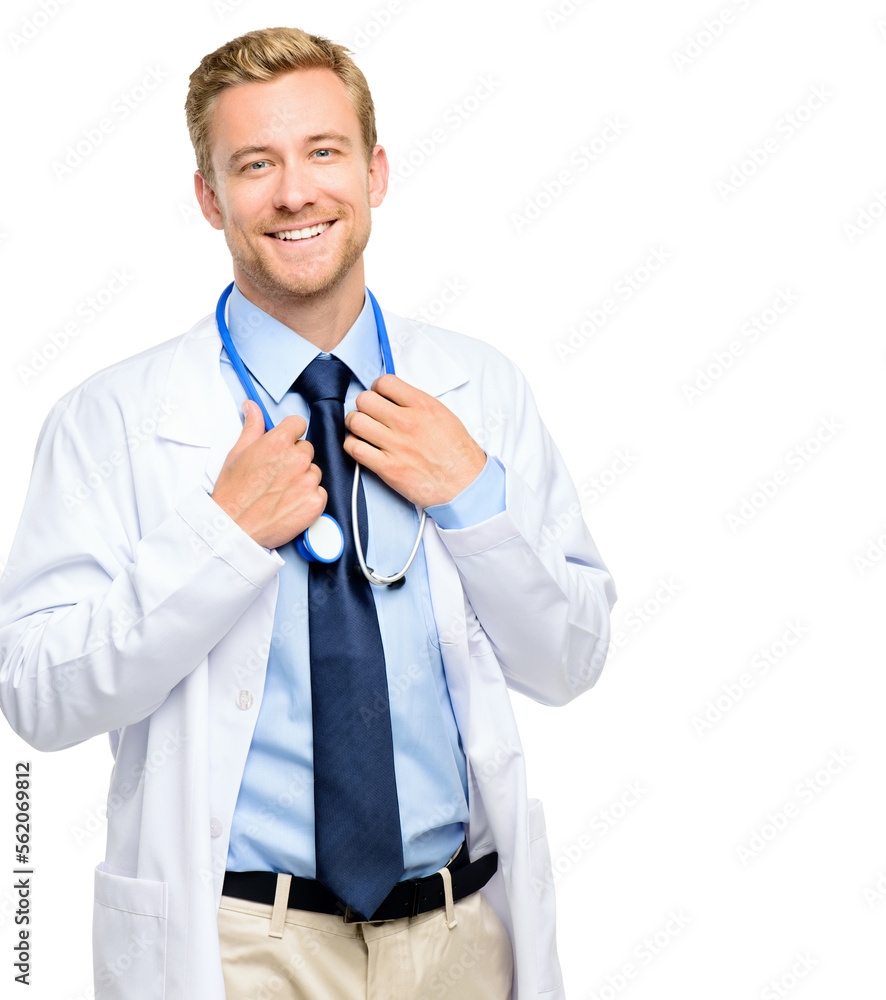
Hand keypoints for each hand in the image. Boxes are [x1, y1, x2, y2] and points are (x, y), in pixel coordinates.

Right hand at [211, 401, 326, 548]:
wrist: (234, 528)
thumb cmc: (233, 493)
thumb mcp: (237, 453)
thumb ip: (252, 427)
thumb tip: (252, 407)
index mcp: (278, 442)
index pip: (298, 424)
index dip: (290, 435)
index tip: (285, 444)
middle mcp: (297, 459)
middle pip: (306, 449)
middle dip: (295, 459)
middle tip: (276, 475)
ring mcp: (308, 481)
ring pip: (314, 472)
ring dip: (303, 479)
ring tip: (281, 492)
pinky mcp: (316, 502)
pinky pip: (320, 493)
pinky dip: (309, 498)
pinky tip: (290, 503)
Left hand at [343, 374, 485, 507]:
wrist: (465, 485)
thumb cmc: (458, 454)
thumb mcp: (444, 416)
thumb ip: (417, 404)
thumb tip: (395, 397)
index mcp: (423, 405)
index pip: (384, 382)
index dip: (377, 389)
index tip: (379, 397)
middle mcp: (407, 422)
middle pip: (364, 400)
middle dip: (364, 406)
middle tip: (369, 415)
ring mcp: (396, 445)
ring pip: (355, 422)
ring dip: (355, 425)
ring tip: (362, 431)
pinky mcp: (387, 467)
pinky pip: (354, 448)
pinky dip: (352, 446)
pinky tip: (362, 447)